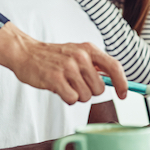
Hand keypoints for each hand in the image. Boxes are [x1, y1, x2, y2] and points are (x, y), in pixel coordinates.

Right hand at [0, 22, 127, 104]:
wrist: (25, 53)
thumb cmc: (53, 56)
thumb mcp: (77, 52)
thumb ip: (94, 65)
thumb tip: (115, 82)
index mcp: (88, 49)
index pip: (114, 66)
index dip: (122, 83)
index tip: (123, 94)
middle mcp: (80, 56)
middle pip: (99, 89)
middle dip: (89, 92)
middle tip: (75, 84)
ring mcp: (68, 67)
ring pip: (86, 96)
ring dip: (76, 95)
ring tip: (65, 84)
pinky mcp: (55, 78)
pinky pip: (72, 99)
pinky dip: (67, 98)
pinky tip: (58, 89)